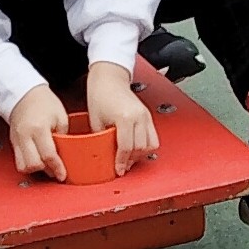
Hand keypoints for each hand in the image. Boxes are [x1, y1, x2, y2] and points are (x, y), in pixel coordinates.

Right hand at [9, 83, 68, 179]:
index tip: (62, 175)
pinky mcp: (13, 142)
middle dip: (45, 170)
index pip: (48, 155)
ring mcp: (17, 140)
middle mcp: (25, 136)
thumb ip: (64, 136)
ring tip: (45, 165)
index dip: (57, 168)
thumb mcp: (61, 117)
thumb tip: (67, 153)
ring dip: (35, 169)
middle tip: (55, 170)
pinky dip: (28, 163)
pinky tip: (37, 160)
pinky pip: (18, 160)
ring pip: (22, 166)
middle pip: (33, 164)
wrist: (24, 93)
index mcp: (39, 128)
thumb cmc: (43, 101)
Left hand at [87, 62, 158, 176]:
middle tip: (122, 165)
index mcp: (125, 117)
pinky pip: (153, 136)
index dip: (121, 161)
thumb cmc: (100, 94)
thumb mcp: (96, 121)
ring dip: (141, 154)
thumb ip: (101, 140)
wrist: (109, 78)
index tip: (118, 170)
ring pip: (151, 144)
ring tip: (129, 158)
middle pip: (141, 148)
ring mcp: (146, 115)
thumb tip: (104, 155)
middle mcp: (139, 116)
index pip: (126, 147)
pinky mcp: (148, 115)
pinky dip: (146, 145)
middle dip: (131, 160)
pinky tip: (135, 148)